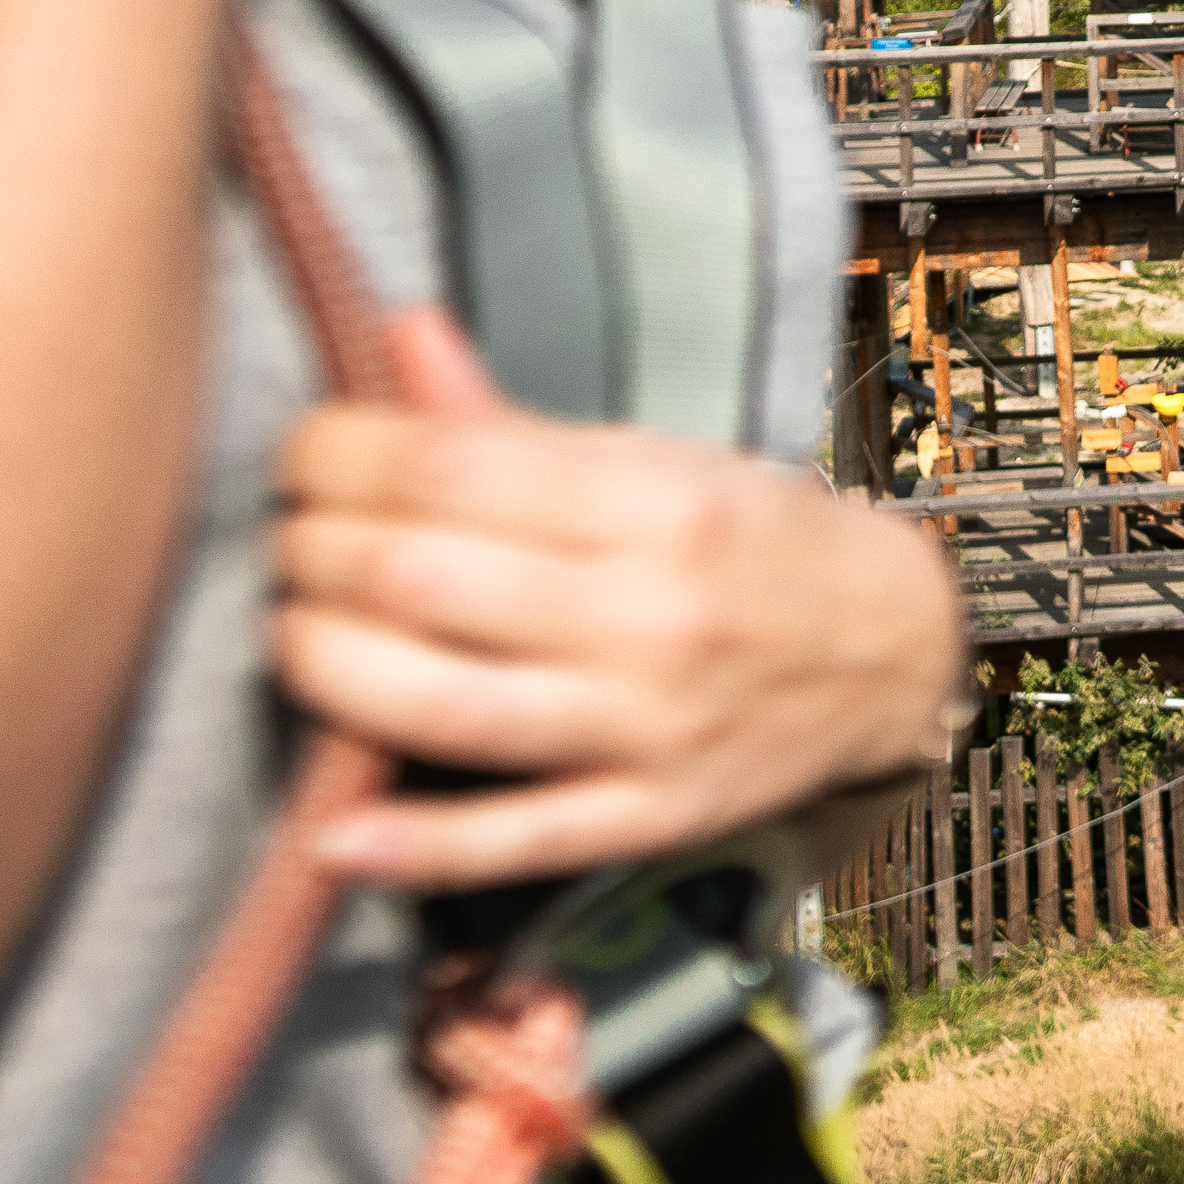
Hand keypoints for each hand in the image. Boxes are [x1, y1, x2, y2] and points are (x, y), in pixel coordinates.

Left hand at [268, 308, 966, 891]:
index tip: (304, 454)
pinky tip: (330, 832)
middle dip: (313, 554)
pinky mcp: (649, 816)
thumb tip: (398, 338)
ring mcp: (650, 724)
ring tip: (292, 635)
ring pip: (447, 706)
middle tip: (287, 542)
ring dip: (329, 670)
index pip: (449, 465)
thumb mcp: (659, 460)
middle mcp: (653, 611)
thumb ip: (515, 423)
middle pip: (423, 578)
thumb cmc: (756, 543)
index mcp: (656, 500)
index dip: (337, 454)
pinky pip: (516, 838)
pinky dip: (415, 845)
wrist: (896, 651)